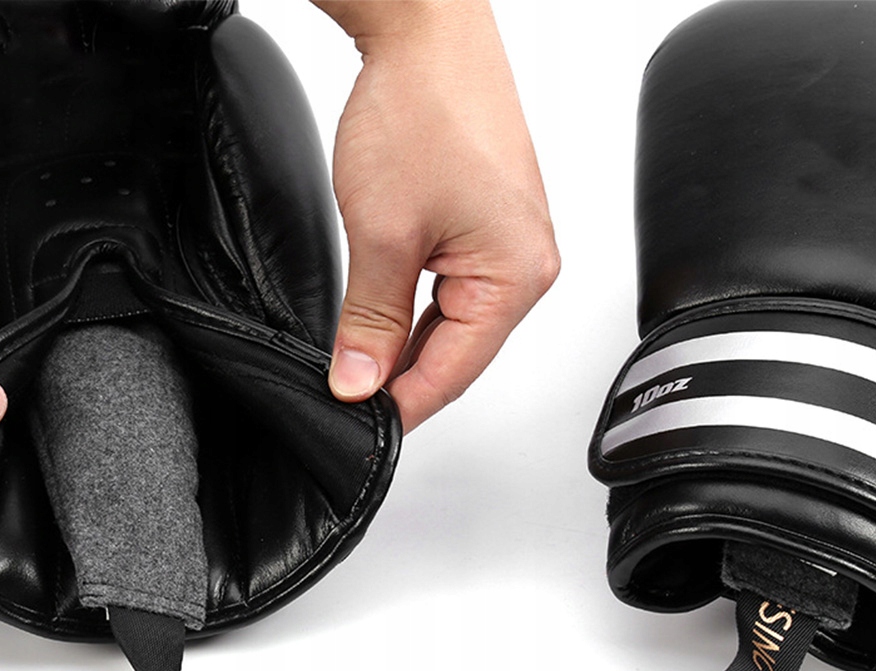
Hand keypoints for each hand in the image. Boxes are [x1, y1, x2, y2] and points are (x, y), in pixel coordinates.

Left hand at [314, 1, 558, 432]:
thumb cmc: (424, 107)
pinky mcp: (490, 227)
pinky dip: (415, 309)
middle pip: (457, 353)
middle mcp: (527, 267)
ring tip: (358, 360)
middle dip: (401, 377)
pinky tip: (382, 320)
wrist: (427, 26)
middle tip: (348, 396)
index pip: (453, 372)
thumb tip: (360, 381)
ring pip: (452, 324)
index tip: (358, 426)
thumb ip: (371, 320)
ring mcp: (511, 247)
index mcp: (518, 277)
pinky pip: (452, 291)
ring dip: (405, 343)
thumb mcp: (383, 233)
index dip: (401, 405)